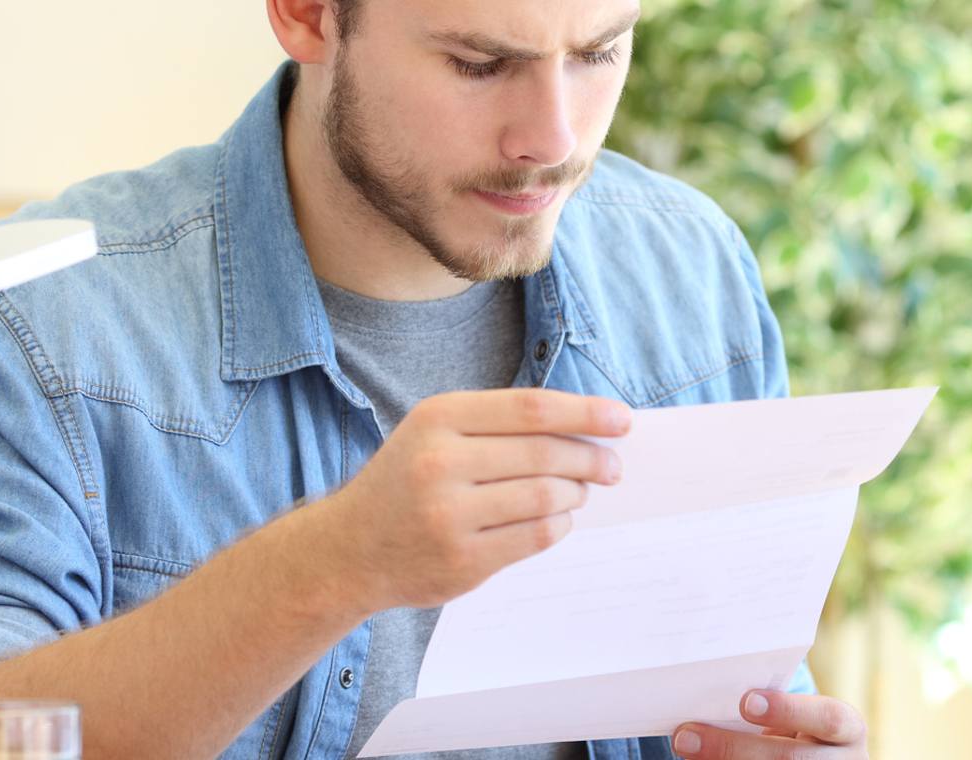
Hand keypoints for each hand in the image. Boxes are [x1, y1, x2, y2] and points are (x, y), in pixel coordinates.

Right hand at [321, 388, 630, 610]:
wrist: (349, 549)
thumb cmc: (407, 481)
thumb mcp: (436, 432)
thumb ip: (499, 425)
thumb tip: (586, 428)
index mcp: (439, 418)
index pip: (532, 409)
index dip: (586, 413)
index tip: (622, 420)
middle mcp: (440, 463)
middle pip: (544, 453)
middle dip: (591, 459)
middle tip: (611, 466)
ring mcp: (449, 516)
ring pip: (546, 497)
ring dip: (576, 493)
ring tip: (580, 491)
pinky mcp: (462, 561)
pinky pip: (536, 537)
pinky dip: (559, 524)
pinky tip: (558, 518)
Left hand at [671, 690, 869, 758]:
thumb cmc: (802, 733)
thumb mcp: (800, 720)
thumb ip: (771, 711)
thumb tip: (709, 707)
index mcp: (848, 730)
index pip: (827, 718)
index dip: (788, 710)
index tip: (745, 701)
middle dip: (734, 748)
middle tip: (686, 737)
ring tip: (687, 751)